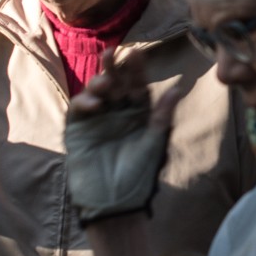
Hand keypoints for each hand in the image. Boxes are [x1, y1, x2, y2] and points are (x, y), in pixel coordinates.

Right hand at [64, 48, 184, 224]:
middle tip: (111, 52)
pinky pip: (79, 109)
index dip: (137, 71)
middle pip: (116, 84)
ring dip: (99, 83)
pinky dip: (85, 103)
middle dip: (113, 68)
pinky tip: (95, 105)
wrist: (114, 202)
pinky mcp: (78, 129)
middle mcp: (118, 113)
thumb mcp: (154, 143)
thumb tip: (177, 88)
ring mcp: (97, 120)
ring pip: (96, 92)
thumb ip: (162, 116)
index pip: (138, 86)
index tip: (137, 54)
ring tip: (104, 83)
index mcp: (139, 114)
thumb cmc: (139, 176)